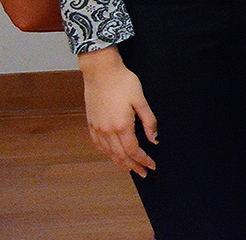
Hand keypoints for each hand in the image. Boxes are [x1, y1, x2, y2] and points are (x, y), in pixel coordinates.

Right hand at [77, 46, 156, 176]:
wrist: (101, 71)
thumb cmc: (123, 82)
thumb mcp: (141, 100)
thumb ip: (149, 121)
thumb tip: (154, 139)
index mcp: (121, 126)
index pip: (134, 151)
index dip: (143, 160)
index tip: (152, 166)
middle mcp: (107, 131)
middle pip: (121, 156)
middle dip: (133, 166)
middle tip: (144, 173)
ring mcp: (97, 128)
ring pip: (108, 153)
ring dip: (120, 163)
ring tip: (130, 168)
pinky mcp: (91, 123)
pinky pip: (98, 145)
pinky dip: (107, 154)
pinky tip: (112, 155)